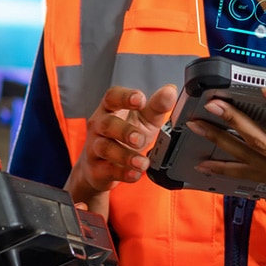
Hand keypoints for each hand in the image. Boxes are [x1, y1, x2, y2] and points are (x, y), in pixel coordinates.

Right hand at [69, 85, 178, 206]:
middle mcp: (99, 126)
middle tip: (140, 139)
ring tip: (142, 162)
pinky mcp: (96, 169)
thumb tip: (170, 91)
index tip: (140, 99)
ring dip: (125, 156)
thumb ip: (156, 107)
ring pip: (105, 148)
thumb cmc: (124, 137)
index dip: (125, 97)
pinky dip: (122, 173)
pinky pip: (106, 170)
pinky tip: (134, 174)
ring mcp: (95, 148)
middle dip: (125, 131)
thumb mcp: (144, 120)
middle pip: (107, 124)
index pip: (112, 97)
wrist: (102, 167)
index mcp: (110, 109)